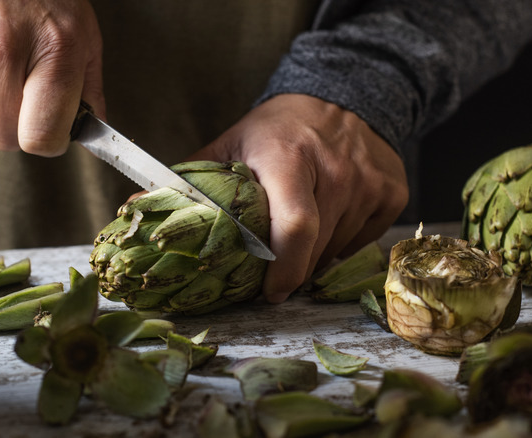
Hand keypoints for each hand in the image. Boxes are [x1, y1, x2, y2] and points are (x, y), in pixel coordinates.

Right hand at [0, 0, 104, 155]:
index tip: (51, 130)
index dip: (48, 142)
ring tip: (0, 61)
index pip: (41, 138)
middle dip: (18, 125)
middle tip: (25, 92)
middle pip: (4, 136)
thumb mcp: (83, 36)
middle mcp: (4, 49)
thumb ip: (88, 89)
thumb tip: (93, 131)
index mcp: (54, 51)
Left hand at [188, 94, 408, 302]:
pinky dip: (342, 241)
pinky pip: (361, 240)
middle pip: (315, 249)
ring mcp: (371, 183)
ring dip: (315, 255)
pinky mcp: (393, 194)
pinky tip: (330, 215)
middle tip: (273, 266)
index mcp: (290, 157)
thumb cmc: (279, 128)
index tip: (269, 292)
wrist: (343, 96)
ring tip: (301, 230)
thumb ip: (190, 179)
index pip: (295, 226)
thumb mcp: (233, 144)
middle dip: (291, 269)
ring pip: (338, 250)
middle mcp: (337, 171)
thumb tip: (139, 207)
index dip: (282, 269)